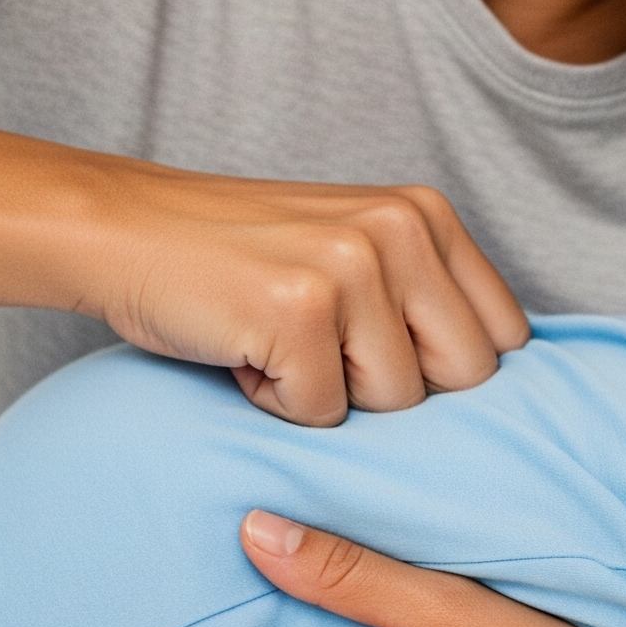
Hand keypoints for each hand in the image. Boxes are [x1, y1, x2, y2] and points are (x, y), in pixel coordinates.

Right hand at [69, 163, 529, 423]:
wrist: (121, 231)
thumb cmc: (239, 259)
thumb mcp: (354, 251)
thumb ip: (421, 296)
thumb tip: (494, 389)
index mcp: (428, 214)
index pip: (504, 334)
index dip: (447, 371)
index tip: (384, 361)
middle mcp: (403, 229)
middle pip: (464, 376)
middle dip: (396, 390)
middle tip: (325, 356)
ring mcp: (354, 267)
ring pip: (394, 402)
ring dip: (329, 395)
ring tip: (277, 343)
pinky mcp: (300, 312)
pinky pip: (321, 412)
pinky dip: (275, 402)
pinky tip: (241, 349)